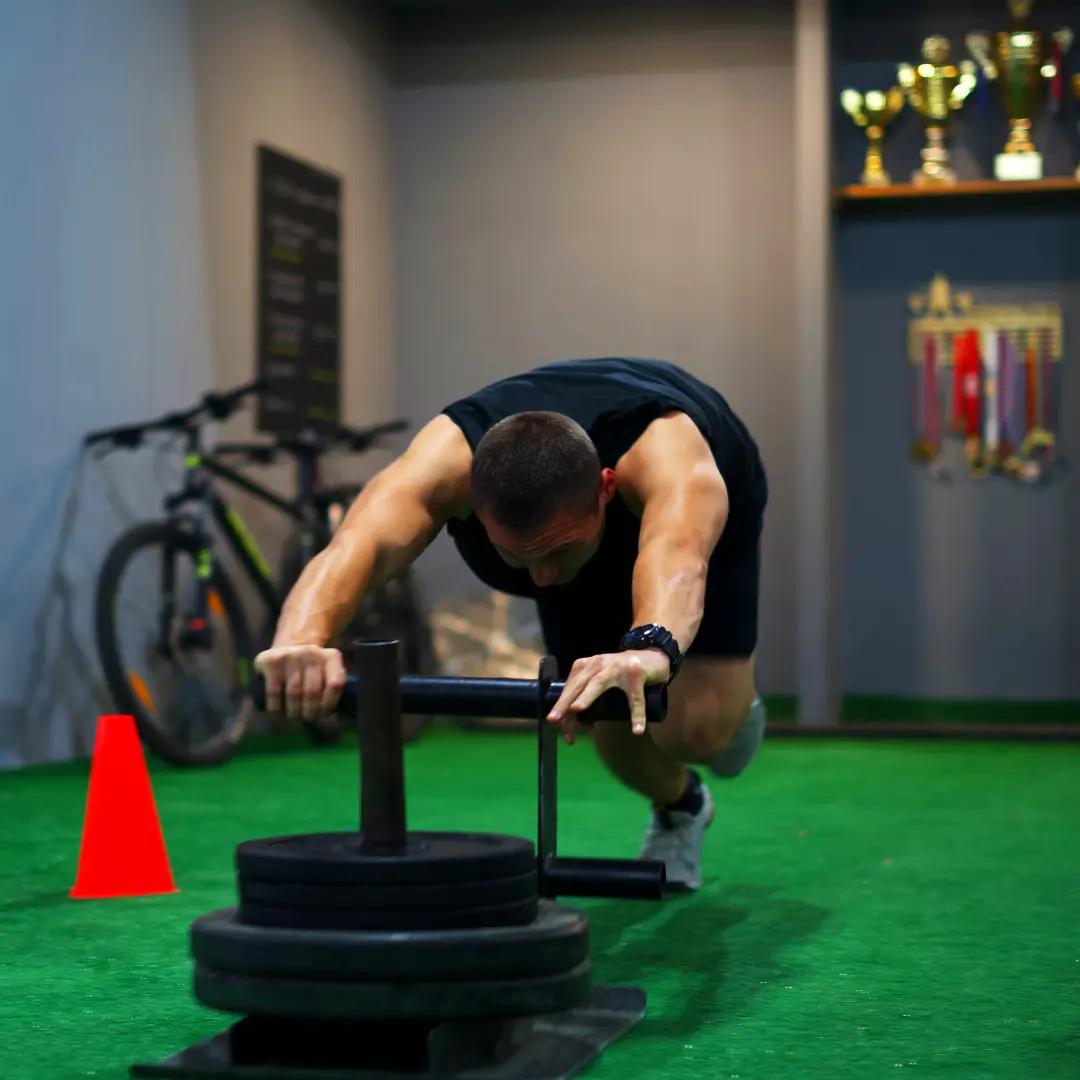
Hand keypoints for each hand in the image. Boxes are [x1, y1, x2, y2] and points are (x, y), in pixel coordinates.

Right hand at [255, 644, 346, 721]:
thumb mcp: (326, 674)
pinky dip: (276, 708)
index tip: (323, 715)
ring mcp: (291, 655)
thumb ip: (333, 691)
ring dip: (294, 711)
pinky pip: (274, 692)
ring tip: (294, 717)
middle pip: (313, 691)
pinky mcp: (271, 661)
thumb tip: (337, 718)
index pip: (335, 684)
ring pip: (294, 693)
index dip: (329, 704)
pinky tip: (277, 713)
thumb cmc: (309, 671)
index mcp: (331, 656)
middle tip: (308, 718)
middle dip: (310, 711)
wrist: (284, 651)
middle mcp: (312, 652)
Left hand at [545, 649, 670, 743]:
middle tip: (556, 720)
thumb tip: (582, 724)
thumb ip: (592, 697)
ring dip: (586, 698)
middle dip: (565, 702)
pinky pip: (635, 697)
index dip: (562, 705)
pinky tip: (637, 729)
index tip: (556, 723)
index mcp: (588, 666)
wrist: (651, 654)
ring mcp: (618, 667)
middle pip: (578, 684)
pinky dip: (637, 714)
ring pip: (599, 684)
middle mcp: (598, 663)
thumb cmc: (623, 672)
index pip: (571, 686)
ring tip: (577, 711)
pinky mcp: (636, 674)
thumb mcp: (603, 680)